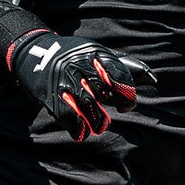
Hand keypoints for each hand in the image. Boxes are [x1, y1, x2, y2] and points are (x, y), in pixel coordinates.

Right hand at [8, 31, 156, 140]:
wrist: (32, 52)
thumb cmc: (75, 57)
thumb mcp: (99, 54)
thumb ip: (125, 66)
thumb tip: (152, 78)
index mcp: (96, 54)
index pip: (119, 73)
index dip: (127, 92)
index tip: (125, 104)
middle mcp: (81, 65)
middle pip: (105, 90)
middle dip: (115, 104)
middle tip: (115, 111)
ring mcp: (66, 80)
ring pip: (89, 106)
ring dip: (98, 121)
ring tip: (100, 124)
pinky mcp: (52, 95)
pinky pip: (69, 117)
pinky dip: (78, 129)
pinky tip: (81, 131)